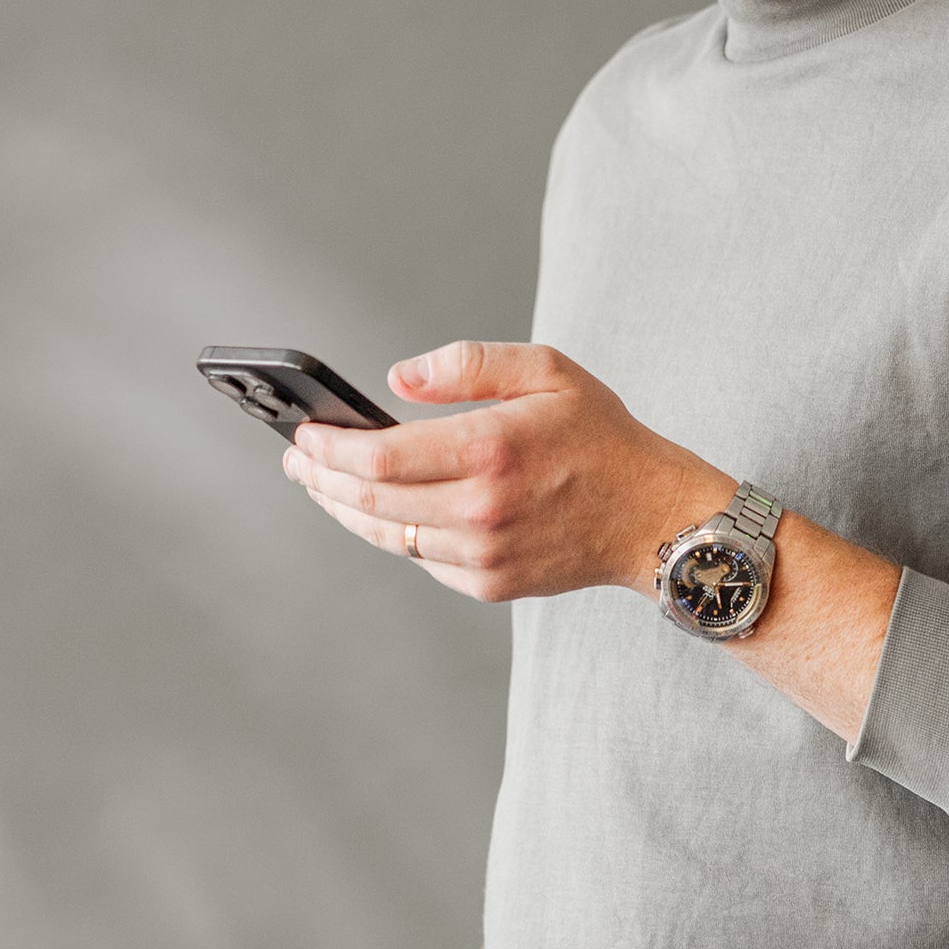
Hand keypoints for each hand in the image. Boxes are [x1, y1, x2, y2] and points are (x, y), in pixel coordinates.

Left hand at [282, 341, 733, 602]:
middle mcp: (481, 509)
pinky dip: (394, 534)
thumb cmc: (601, 439)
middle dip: (321, 479)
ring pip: (389, 536)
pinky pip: (424, 560)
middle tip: (297, 461)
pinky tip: (380, 512)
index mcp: (490, 449)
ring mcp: (484, 555)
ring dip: (346, 511)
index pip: (379, 457)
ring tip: (321, 487)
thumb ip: (468, 364)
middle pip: (370, 500)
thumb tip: (397, 381)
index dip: (329, 447)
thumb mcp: (547, 371)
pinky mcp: (490, 584)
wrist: (652, 519)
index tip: (304, 433)